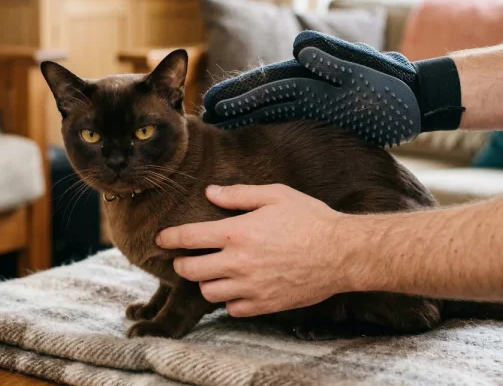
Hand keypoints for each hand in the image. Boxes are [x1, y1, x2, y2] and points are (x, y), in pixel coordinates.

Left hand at [156, 184, 352, 316]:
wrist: (341, 253)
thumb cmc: (310, 219)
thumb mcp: (275, 195)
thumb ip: (239, 194)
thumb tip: (210, 192)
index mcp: (237, 233)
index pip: (188, 238)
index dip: (168, 238)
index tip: (161, 239)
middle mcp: (238, 263)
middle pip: (189, 270)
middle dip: (181, 264)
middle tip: (185, 258)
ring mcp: (250, 287)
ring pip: (208, 292)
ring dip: (205, 282)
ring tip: (214, 272)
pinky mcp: (264, 304)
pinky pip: (232, 309)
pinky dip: (229, 300)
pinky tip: (237, 288)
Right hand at [201, 30, 463, 145]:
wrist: (415, 99)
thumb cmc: (391, 87)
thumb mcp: (364, 71)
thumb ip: (332, 58)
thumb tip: (298, 46)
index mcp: (312, 72)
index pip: (267, 83)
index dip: (239, 93)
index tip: (213, 104)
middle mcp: (307, 82)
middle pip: (262, 93)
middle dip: (233, 102)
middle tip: (205, 113)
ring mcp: (313, 96)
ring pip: (270, 104)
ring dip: (244, 112)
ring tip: (218, 120)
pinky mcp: (321, 110)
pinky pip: (286, 115)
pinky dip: (265, 119)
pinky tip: (250, 124)